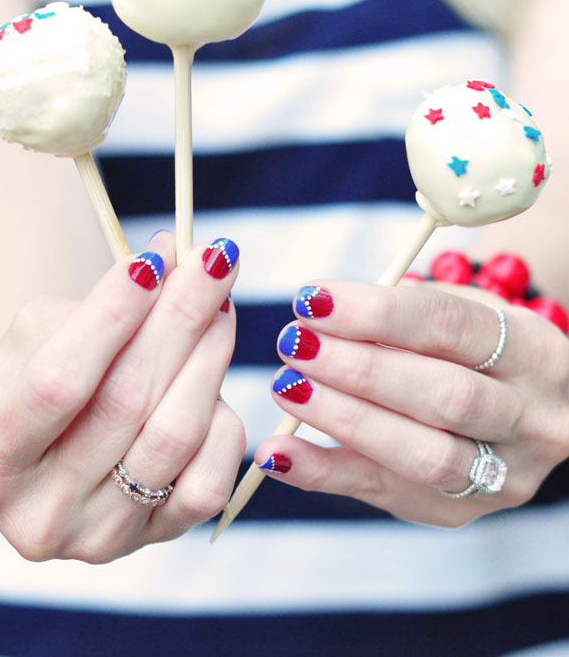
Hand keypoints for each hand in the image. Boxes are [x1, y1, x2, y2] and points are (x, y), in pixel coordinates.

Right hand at [0, 233, 244, 560]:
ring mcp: (102, 537)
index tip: (154, 257)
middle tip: (213, 261)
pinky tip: (212, 376)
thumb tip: (176, 258)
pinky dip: (222, 416)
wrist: (53, 439)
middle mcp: (41, 513)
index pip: (58, 382)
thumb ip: (102, 302)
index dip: (112, 315)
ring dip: (209, 355)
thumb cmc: (39, 371)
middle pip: (126, 403)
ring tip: (220, 304)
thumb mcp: (43, 332)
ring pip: (175, 435)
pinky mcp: (157, 539)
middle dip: (180, 318)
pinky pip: (210, 477)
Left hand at [256, 281, 568, 525]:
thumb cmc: (472, 350)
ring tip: (287, 387)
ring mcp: (504, 476)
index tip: (313, 299)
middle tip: (295, 344)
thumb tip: (323, 319)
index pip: (453, 326)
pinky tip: (277, 454)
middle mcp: (532, 419)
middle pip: (444, 396)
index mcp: (535, 352)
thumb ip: (404, 317)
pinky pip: (384, 494)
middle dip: (359, 368)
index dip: (377, 313)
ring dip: (342, 419)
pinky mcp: (459, 512)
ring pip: (422, 455)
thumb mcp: (461, 316)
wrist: (519, 409)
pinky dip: (323, 473)